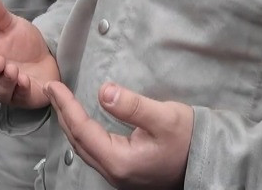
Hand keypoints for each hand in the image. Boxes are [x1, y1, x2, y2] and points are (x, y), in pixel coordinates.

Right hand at [0, 0, 59, 108]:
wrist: (47, 55)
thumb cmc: (23, 43)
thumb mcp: (12, 26)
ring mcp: (8, 90)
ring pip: (0, 91)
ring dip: (5, 81)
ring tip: (12, 70)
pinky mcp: (24, 98)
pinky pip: (19, 98)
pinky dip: (20, 90)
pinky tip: (25, 80)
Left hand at [47, 81, 192, 189]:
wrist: (209, 161)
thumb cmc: (190, 139)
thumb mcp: (164, 117)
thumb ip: (132, 105)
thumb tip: (104, 91)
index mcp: (120, 160)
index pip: (83, 129)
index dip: (66, 106)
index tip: (54, 86)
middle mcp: (115, 172)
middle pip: (78, 141)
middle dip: (62, 113)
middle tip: (51, 90)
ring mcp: (119, 175)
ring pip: (84, 149)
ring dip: (70, 125)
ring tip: (61, 103)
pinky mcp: (125, 172)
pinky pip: (94, 152)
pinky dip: (83, 134)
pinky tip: (82, 123)